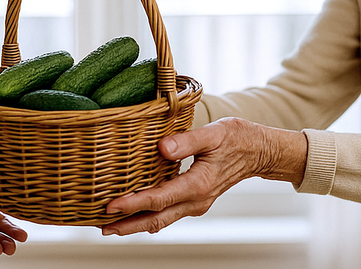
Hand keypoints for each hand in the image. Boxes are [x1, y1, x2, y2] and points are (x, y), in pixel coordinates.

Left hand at [100, 117, 306, 235]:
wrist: (259, 152)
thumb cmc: (237, 138)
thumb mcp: (214, 133)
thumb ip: (187, 141)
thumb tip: (161, 148)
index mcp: (198, 185)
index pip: (158, 199)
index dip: (133, 204)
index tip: (110, 206)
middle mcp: (196, 201)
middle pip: (156, 220)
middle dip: (128, 225)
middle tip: (102, 227)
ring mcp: (196, 204)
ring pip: (161, 221)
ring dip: (136, 225)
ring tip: (111, 226)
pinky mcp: (195, 201)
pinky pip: (168, 214)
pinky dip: (148, 217)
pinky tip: (134, 214)